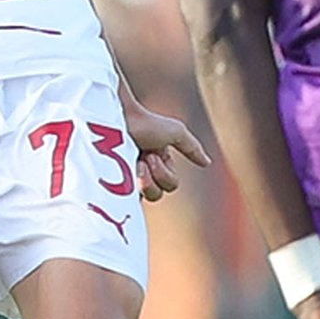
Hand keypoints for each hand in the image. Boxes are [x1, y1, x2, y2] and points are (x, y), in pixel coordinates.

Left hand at [120, 84, 210, 202]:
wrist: (118, 118)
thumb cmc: (145, 121)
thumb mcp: (176, 132)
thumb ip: (192, 148)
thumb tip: (207, 163)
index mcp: (159, 162)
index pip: (170, 185)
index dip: (165, 173)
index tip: (153, 153)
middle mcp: (144, 171)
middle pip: (158, 194)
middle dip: (155, 176)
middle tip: (145, 158)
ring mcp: (127, 177)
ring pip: (144, 198)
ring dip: (144, 180)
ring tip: (135, 163)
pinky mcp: (112, 183)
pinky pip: (126, 200)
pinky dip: (129, 188)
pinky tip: (125, 171)